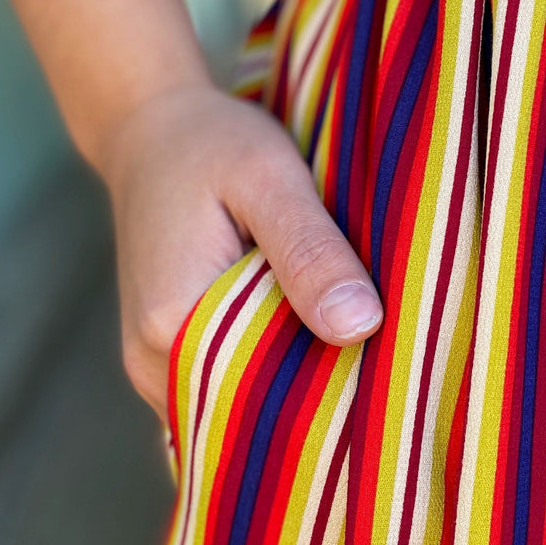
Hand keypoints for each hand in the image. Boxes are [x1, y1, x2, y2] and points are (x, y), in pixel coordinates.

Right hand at [102, 82, 383, 414]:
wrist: (149, 129)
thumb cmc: (213, 143)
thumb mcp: (269, 177)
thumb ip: (309, 250)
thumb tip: (359, 326)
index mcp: (174, 324)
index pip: (273, 400)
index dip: (340, 392)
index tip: (395, 366)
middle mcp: (153, 363)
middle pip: (258, 415)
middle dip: (324, 397)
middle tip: (388, 356)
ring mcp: (155, 370)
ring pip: (244, 409)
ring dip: (299, 387)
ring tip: (356, 344)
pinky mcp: (167, 361)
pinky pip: (228, 393)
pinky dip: (272, 377)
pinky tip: (313, 341)